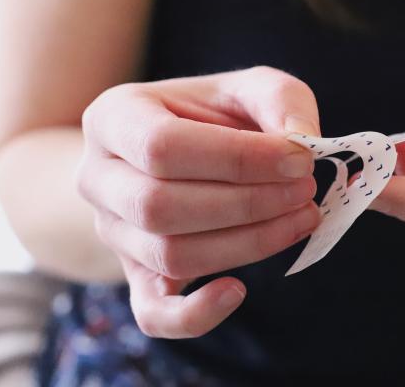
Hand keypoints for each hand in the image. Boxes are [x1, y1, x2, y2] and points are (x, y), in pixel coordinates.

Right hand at [77, 67, 321, 337]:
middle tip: (306, 191)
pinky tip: (239, 290)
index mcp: (114, 118)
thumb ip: (280, 101)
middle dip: (248, 203)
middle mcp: (98, 178)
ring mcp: (113, 232)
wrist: (181, 152)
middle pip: (160, 206)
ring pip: (169, 255)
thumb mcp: (250, 88)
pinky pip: (153, 313)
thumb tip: (302, 141)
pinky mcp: (136, 276)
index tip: (300, 160)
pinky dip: (196, 314)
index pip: (163, 147)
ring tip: (302, 218)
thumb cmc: (218, 117)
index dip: (238, 160)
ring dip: (248, 244)